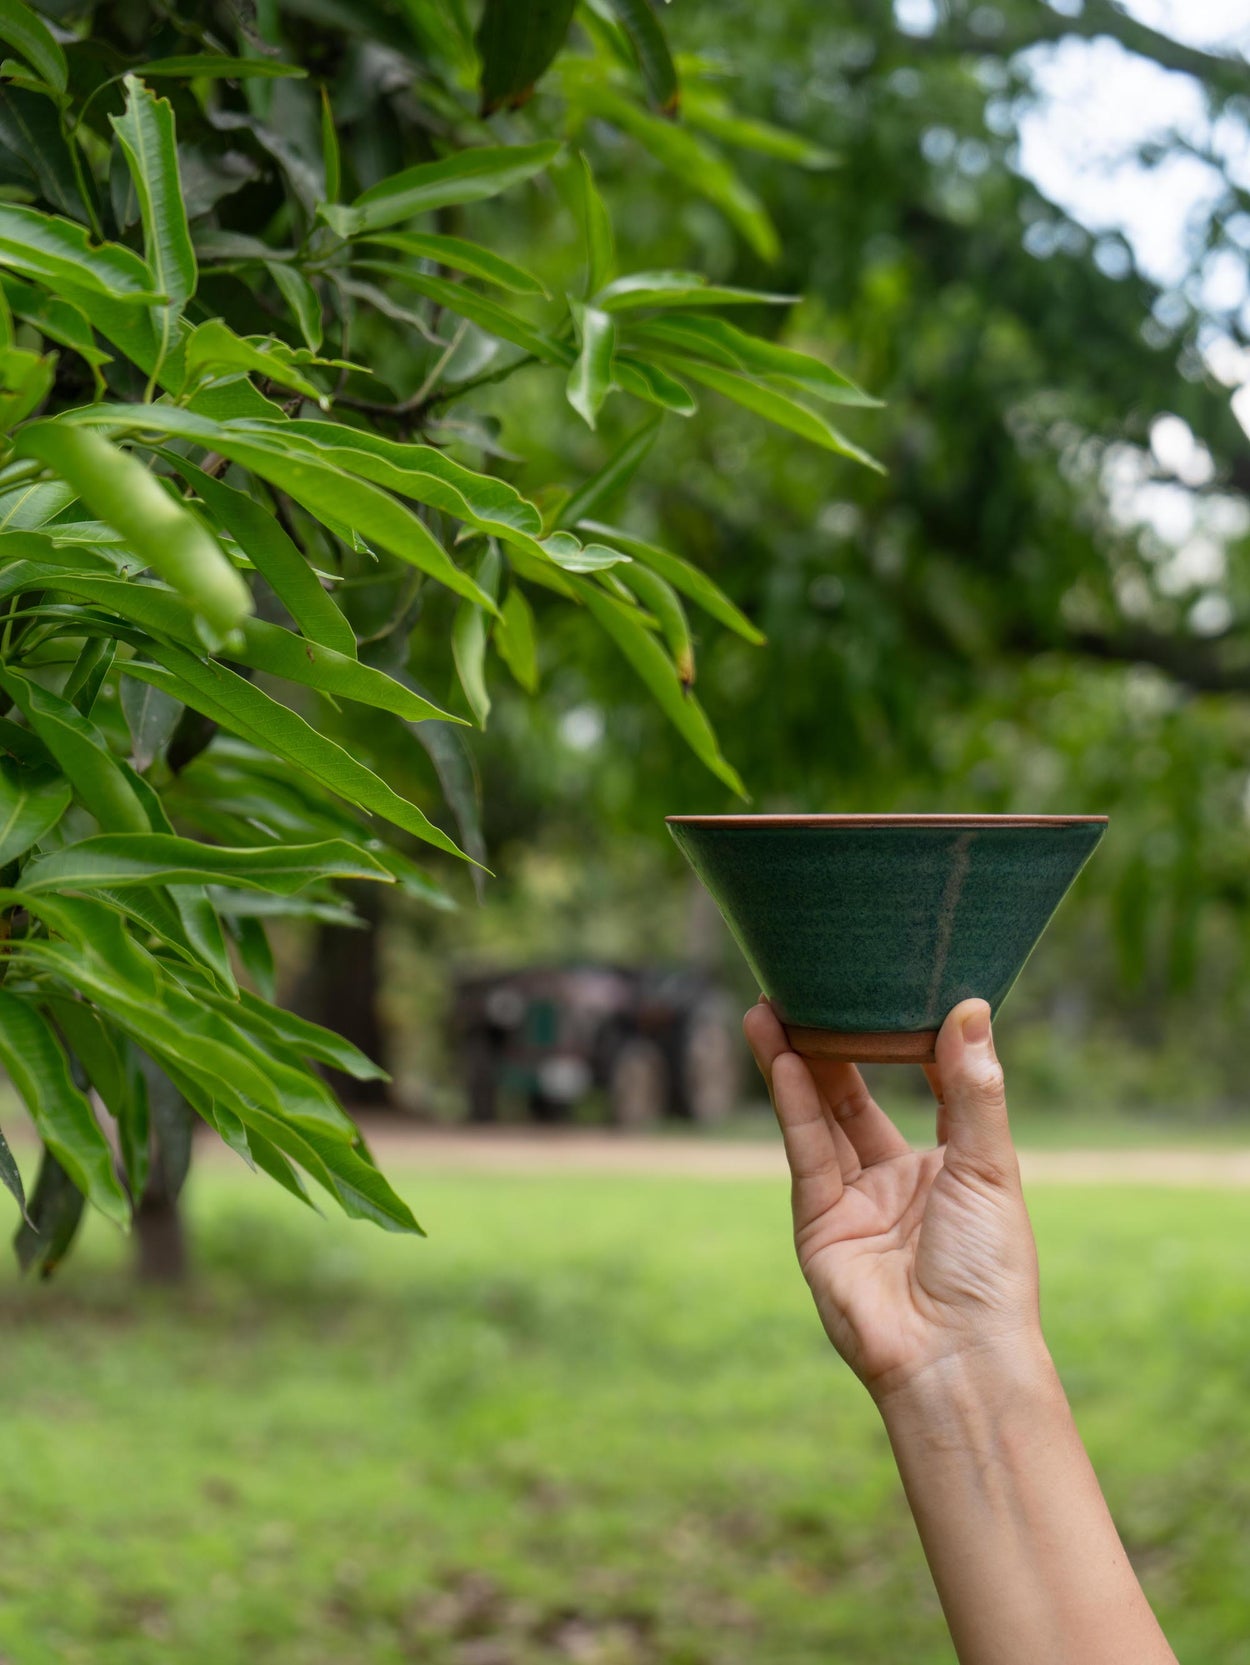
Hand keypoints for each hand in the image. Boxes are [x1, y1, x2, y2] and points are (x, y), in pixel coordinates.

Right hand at [744, 997, 1043, 1404]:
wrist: (956, 1357)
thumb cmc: (991, 1270)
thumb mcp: (988, 1167)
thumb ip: (972, 1088)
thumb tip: (971, 1006)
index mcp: (948, 1167)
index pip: (921, 1087)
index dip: (902, 1040)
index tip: (889, 987)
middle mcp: (895, 1181)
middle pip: (854, 1098)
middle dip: (830, 1044)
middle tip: (809, 985)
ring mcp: (852, 1202)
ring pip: (819, 1117)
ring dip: (796, 1061)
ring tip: (772, 1004)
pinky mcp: (817, 1223)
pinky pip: (805, 1151)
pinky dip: (792, 1103)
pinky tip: (783, 1057)